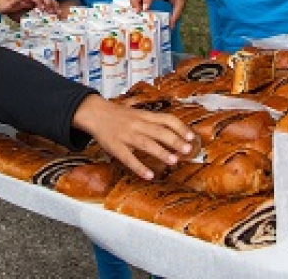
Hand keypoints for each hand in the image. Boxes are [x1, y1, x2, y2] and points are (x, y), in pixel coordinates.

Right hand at [0, 0, 60, 19]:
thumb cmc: (10, 9)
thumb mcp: (21, 17)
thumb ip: (28, 21)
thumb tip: (37, 30)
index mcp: (33, 2)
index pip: (46, 1)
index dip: (54, 6)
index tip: (60, 14)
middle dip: (52, 3)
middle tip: (56, 12)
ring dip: (45, 0)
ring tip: (48, 9)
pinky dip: (34, 0)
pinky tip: (37, 6)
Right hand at [72, 94, 195, 178]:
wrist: (95, 113)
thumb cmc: (119, 115)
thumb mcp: (137, 112)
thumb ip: (153, 121)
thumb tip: (174, 132)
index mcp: (144, 116)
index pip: (166, 119)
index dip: (180, 127)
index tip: (192, 136)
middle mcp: (137, 124)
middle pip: (159, 131)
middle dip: (175, 140)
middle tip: (188, 149)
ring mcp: (126, 135)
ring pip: (146, 143)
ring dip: (161, 152)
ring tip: (173, 161)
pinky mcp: (115, 147)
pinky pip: (128, 158)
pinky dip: (139, 167)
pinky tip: (149, 175)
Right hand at [130, 0, 188, 25]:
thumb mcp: (181, 2)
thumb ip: (176, 14)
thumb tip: (171, 26)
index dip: (147, 0)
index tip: (144, 9)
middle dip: (135, 1)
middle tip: (137, 13)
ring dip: (133, 1)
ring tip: (137, 12)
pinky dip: (133, 0)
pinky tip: (137, 9)